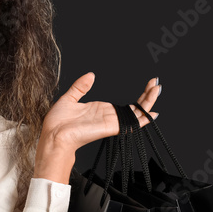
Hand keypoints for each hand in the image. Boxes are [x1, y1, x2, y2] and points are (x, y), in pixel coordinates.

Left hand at [33, 74, 161, 183]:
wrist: (53, 136)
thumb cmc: (57, 123)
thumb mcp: (69, 98)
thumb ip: (80, 87)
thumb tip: (91, 75)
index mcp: (101, 110)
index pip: (125, 104)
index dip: (138, 95)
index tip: (148, 83)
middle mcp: (109, 117)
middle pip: (135, 108)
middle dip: (147, 96)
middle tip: (157, 83)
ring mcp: (111, 122)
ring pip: (136, 113)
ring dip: (148, 102)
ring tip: (158, 89)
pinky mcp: (111, 127)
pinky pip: (131, 123)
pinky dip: (142, 118)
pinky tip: (153, 112)